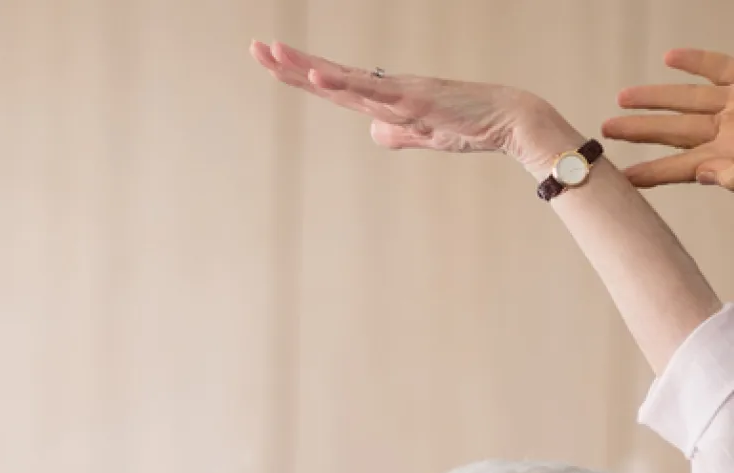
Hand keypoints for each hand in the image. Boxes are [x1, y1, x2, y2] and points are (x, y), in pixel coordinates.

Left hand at [249, 41, 555, 167]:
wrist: (506, 121)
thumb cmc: (468, 124)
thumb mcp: (422, 134)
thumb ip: (396, 133)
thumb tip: (374, 132)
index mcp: (384, 99)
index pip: (332, 85)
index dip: (299, 74)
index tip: (269, 60)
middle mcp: (385, 90)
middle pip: (328, 76)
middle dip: (290, 64)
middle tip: (255, 47)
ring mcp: (398, 93)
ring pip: (343, 78)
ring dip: (307, 68)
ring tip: (274, 53)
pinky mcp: (414, 101)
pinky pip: (372, 91)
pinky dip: (343, 82)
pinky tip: (318, 75)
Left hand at [602, 49, 733, 189]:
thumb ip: (733, 175)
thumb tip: (704, 175)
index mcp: (725, 155)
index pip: (680, 167)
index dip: (650, 172)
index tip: (620, 179)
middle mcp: (725, 130)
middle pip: (674, 130)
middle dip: (639, 130)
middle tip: (606, 129)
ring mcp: (733, 104)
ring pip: (688, 98)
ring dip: (655, 97)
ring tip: (621, 97)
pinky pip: (718, 68)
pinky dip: (696, 61)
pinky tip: (669, 58)